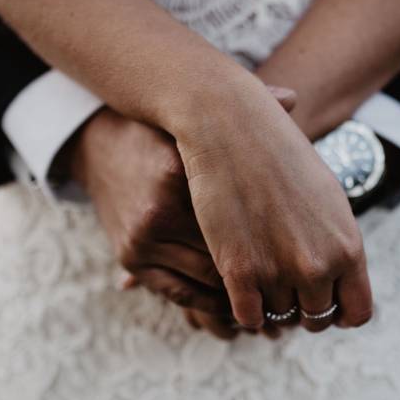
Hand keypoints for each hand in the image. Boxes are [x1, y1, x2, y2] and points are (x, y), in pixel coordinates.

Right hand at [72, 87, 297, 338]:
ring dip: (240, 293)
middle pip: (227, 255)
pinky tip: (234, 301)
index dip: (275, 239)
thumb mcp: (198, 120)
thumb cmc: (164, 131)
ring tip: (272, 298)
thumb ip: (246, 108)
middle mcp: (157, 211)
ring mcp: (140, 240)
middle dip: (263, 272)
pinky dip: (210, 302)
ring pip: (206, 280)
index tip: (299, 246)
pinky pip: (179, 293)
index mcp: (179, 173)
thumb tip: (293, 98)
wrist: (100, 144)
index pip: (242, 219)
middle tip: (295, 282)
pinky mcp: (130, 260)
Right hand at [173, 76, 373, 332]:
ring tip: (256, 275)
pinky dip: (243, 308)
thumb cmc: (279, 154)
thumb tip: (340, 278)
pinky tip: (237, 284)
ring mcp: (279, 271)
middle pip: (315, 319)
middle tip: (282, 285)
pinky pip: (247, 316)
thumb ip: (337, 243)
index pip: (356, 313)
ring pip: (278, 318)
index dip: (339, 313)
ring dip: (267, 304)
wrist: (232, 126)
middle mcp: (319, 265)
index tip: (321, 302)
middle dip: (300, 308)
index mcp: (349, 246)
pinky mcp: (239, 272)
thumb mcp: (326, 197)